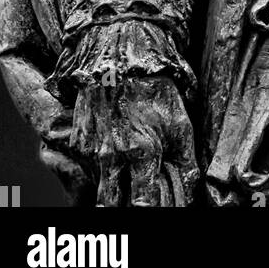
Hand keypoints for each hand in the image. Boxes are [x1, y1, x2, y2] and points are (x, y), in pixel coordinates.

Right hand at [70, 75, 198, 206]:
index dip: (148, 213)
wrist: (121, 54)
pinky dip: (97, 166)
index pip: (141, 206)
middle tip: (132, 201)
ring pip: (98, 186)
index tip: (153, 210)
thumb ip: (186, 165)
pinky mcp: (78, 140)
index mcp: (142, 153)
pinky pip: (86, 164)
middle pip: (109, 205)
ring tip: (123, 181)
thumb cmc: (157, 89)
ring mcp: (91, 149)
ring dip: (109, 189)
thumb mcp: (182, 124)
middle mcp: (112, 156)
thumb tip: (190, 197)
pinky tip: (110, 152)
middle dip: (119, 208)